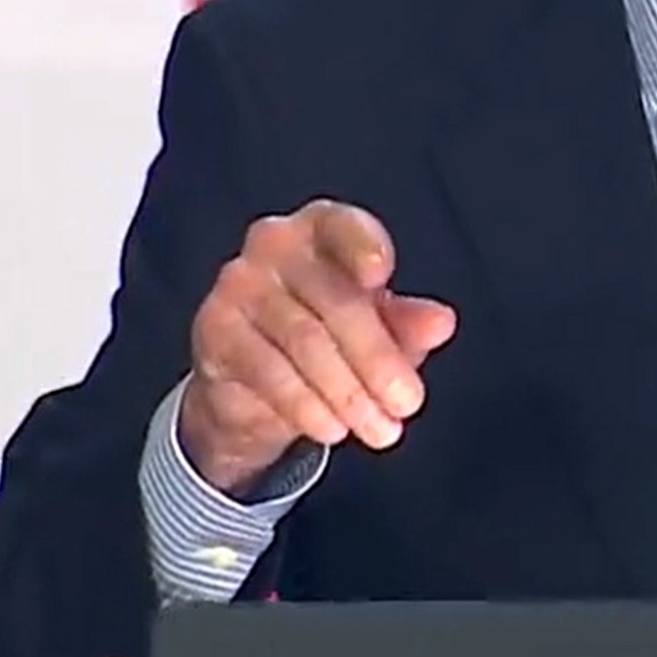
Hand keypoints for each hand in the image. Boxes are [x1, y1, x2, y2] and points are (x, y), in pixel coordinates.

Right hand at [179, 198, 458, 493]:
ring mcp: (238, 286)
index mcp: (321, 229)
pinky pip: (268, 371)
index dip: (362, 246)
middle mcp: (274, 246)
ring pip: (305, 341)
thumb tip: (441, 322)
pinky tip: (334, 429)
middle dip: (378, 359)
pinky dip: (306, 405)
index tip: (383, 278)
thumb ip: (407, 323)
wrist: (253, 386)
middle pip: (335, 301)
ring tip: (381, 430)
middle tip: (408, 404)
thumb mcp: (377, 329)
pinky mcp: (214, 331)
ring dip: (348, 393)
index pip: (343, 225)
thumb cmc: (327, 335)